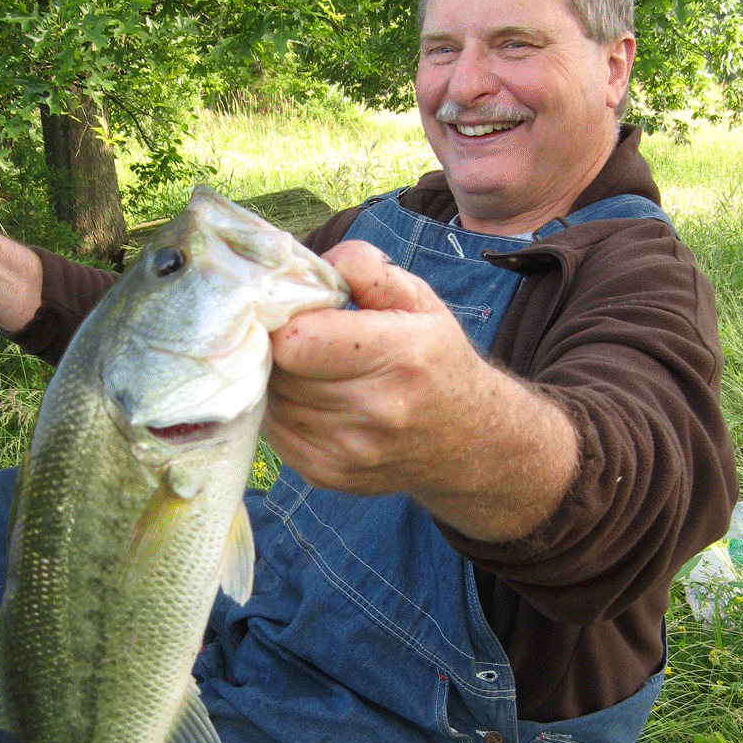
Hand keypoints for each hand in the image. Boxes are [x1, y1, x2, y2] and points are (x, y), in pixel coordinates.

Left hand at [263, 239, 577, 541]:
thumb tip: (312, 266)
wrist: (469, 441)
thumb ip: (366, 269)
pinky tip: (316, 401)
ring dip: (283, 380)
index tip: (300, 312)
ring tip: (318, 370)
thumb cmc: (436, 360)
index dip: (286, 319)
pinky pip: (275, 431)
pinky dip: (286, 411)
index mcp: (398, 355)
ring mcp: (348, 451)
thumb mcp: (419, 300)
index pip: (296, 340)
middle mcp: (374, 410)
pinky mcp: (326, 475)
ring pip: (273, 400)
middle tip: (308, 339)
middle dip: (283, 347)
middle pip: (279, 369)